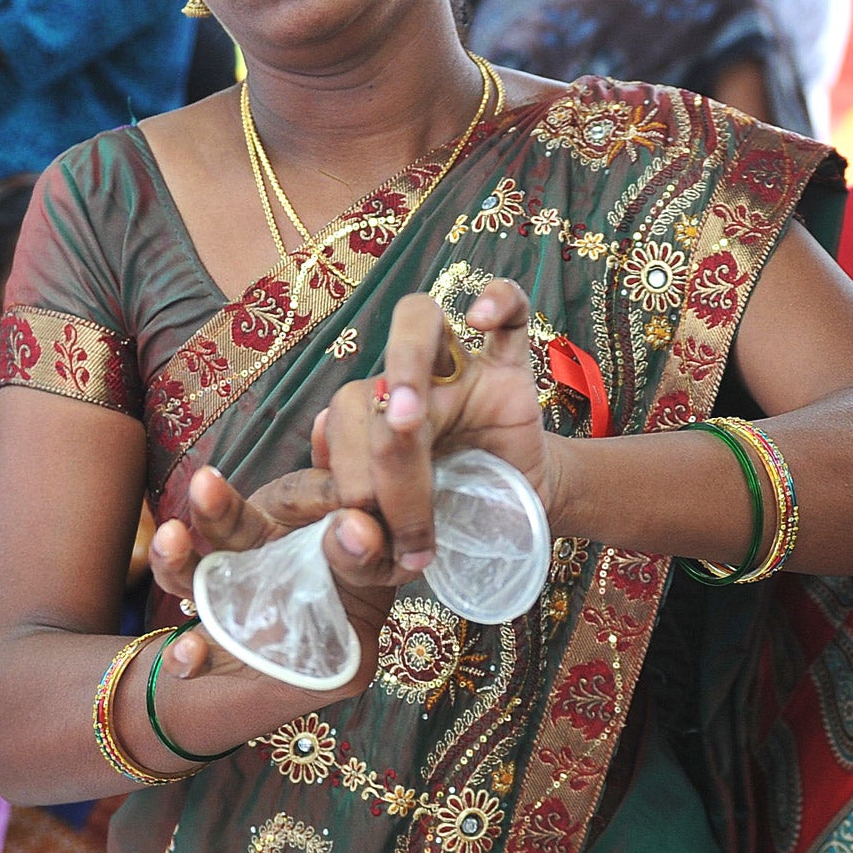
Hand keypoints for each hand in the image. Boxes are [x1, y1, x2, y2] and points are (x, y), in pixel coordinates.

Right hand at [149, 465, 400, 696]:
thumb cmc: (344, 586)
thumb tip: (334, 428)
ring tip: (172, 540)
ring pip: (188, 578)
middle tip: (205, 484)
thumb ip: (357, 510)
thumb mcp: (364, 550)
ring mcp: (223, 606)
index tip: (339, 506)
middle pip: (221, 526)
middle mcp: (242, 559)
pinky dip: (184, 655)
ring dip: (176, 560)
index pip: (288, 500)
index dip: (308, 497)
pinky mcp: (219, 655)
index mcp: (281, 524)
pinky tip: (188, 652)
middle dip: (213, 505)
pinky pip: (195, 656)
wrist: (328, 661)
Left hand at [317, 279, 556, 572]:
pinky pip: (510, 313)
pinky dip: (498, 302)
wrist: (512, 521)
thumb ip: (359, 547)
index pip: (340, 425)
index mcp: (365, 426)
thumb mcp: (394, 550)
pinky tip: (479, 319)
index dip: (349, 479)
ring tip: (407, 419)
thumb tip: (342, 526)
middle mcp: (404, 388)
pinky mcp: (512, 372)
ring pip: (417, 321)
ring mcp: (458, 371)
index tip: (374, 538)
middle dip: (382, 460)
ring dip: (405, 365)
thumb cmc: (443, 527)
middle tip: (403, 520)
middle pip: (373, 385)